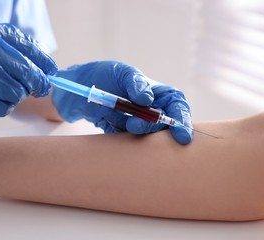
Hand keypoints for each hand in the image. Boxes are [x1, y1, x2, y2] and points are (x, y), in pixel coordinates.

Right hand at [0, 15, 56, 119]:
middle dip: (36, 84)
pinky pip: (1, 107)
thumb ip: (12, 40)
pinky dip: (1, 104)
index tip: (50, 73)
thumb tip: (42, 58)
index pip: (32, 55)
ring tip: (3, 87)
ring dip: (16, 95)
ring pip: (16, 95)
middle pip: (29, 79)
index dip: (46, 67)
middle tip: (35, 86)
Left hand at [52, 61, 192, 143]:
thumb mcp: (122, 72)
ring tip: (120, 119)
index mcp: (158, 93)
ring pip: (146, 135)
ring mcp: (138, 123)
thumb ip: (135, 82)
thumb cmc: (106, 75)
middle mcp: (152, 110)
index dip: (182, 120)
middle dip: (153, 128)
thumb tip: (147, 99)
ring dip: (135, 130)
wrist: (81, 88)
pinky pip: (128, 142)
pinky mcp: (124, 134)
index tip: (181, 135)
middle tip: (135, 125)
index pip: (177, 106)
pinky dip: (121, 135)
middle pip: (164, 125)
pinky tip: (108, 120)